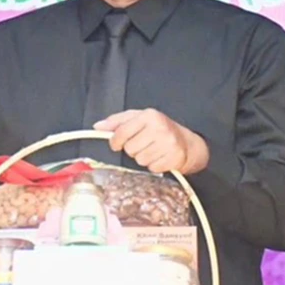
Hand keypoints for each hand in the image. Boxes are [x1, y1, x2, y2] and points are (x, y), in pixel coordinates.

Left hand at [94, 109, 208, 174]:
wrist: (187, 143)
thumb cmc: (159, 129)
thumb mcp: (138, 119)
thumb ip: (117, 121)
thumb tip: (98, 126)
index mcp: (149, 115)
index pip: (121, 132)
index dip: (115, 141)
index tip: (116, 144)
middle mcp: (159, 128)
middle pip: (130, 149)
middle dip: (133, 149)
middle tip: (143, 145)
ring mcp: (168, 143)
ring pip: (140, 160)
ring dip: (143, 158)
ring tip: (152, 151)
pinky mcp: (174, 158)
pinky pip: (152, 168)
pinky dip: (153, 166)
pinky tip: (159, 157)